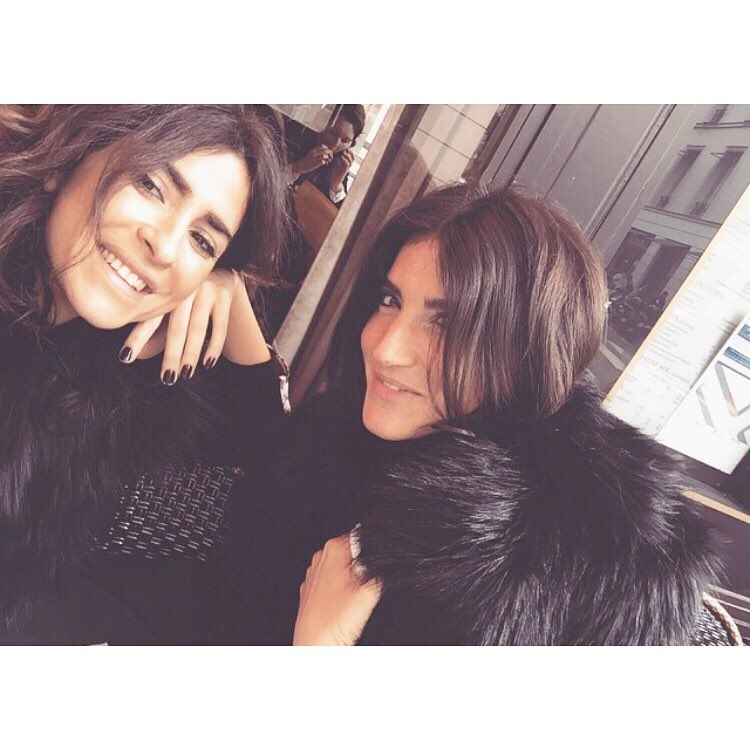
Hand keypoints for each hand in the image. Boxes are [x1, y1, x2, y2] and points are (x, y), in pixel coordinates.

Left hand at [118, 269, 240, 383]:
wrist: (221, 271)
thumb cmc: (190, 297)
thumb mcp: (172, 307)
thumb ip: (159, 328)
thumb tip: (138, 355)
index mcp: (165, 291)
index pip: (149, 318)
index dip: (137, 338)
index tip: (125, 357)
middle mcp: (184, 288)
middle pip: (176, 327)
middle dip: (171, 355)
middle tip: (167, 378)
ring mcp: (205, 289)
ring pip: (198, 327)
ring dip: (191, 354)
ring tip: (186, 374)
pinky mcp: (224, 293)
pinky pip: (220, 325)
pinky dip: (215, 346)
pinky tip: (208, 363)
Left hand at [293, 535, 381, 645]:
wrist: (315, 644)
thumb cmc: (335, 620)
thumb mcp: (371, 590)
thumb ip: (379, 571)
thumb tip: (382, 567)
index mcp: (333, 549)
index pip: (360, 537)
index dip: (371, 553)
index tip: (373, 568)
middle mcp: (320, 558)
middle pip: (351, 555)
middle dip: (361, 568)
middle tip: (362, 588)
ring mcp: (313, 574)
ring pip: (340, 571)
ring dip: (349, 582)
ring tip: (351, 600)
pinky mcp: (310, 591)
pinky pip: (330, 586)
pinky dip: (337, 594)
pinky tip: (341, 608)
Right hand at [294, 144, 332, 175]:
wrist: (301, 166)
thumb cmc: (307, 161)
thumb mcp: (311, 154)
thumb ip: (317, 152)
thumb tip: (324, 152)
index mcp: (313, 150)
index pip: (322, 146)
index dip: (327, 148)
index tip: (328, 152)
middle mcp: (314, 153)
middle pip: (325, 150)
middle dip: (330, 153)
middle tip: (331, 156)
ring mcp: (315, 158)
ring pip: (325, 156)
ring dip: (329, 158)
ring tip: (328, 161)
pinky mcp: (316, 164)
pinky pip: (324, 162)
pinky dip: (326, 162)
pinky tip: (325, 164)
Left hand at [328, 149, 353, 192]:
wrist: (333, 181)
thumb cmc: (333, 173)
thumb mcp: (334, 163)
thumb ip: (336, 158)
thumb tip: (333, 151)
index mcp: (345, 163)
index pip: (350, 156)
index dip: (349, 151)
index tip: (345, 148)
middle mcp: (347, 165)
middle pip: (353, 158)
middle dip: (351, 153)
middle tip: (347, 149)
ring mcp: (347, 168)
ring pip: (351, 160)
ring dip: (348, 155)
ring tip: (343, 153)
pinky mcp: (345, 171)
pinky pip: (347, 164)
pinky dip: (345, 160)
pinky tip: (341, 157)